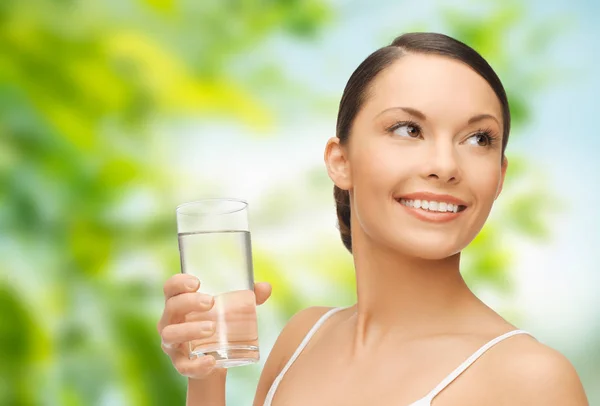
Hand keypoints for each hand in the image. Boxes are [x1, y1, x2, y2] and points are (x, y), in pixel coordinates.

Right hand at [157, 274, 271, 379]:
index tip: (197, 282)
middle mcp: (170, 321)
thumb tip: (266, 288)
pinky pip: (183, 365)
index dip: (179, 282)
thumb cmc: (220, 325)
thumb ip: (249, 297)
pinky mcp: (180, 364)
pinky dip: (196, 364)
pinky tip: (211, 362)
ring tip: (212, 328)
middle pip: (171, 307)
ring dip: (190, 330)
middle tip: (211, 302)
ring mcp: (172, 344)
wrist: (215, 360)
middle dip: (189, 302)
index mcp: (179, 303)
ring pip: (171, 335)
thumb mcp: (233, 310)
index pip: (170, 288)